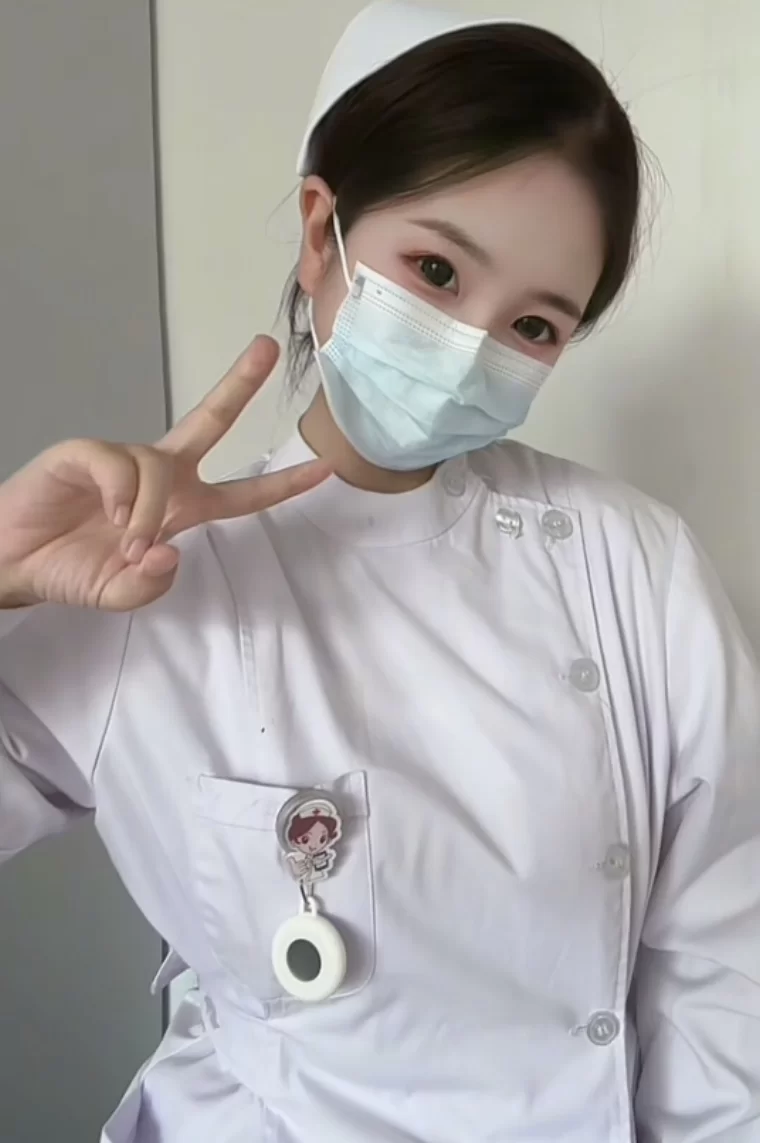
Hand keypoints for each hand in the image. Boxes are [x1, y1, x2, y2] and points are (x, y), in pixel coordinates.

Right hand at [0, 336, 328, 611]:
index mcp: (181, 507)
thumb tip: (165, 550)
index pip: (242, 493)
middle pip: (209, 420)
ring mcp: (122, 461)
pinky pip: (117, 464)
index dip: (282, 483)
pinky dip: (119, 494)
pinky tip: (107, 513)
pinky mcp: (85, 454)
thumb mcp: (121, 594)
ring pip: (158, 468)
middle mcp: (159, 475)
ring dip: (150, 510)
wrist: (12, 562)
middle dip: (240, 384)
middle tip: (268, 347)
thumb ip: (151, 586)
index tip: (326, 468)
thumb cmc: (70, 570)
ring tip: (126, 540)